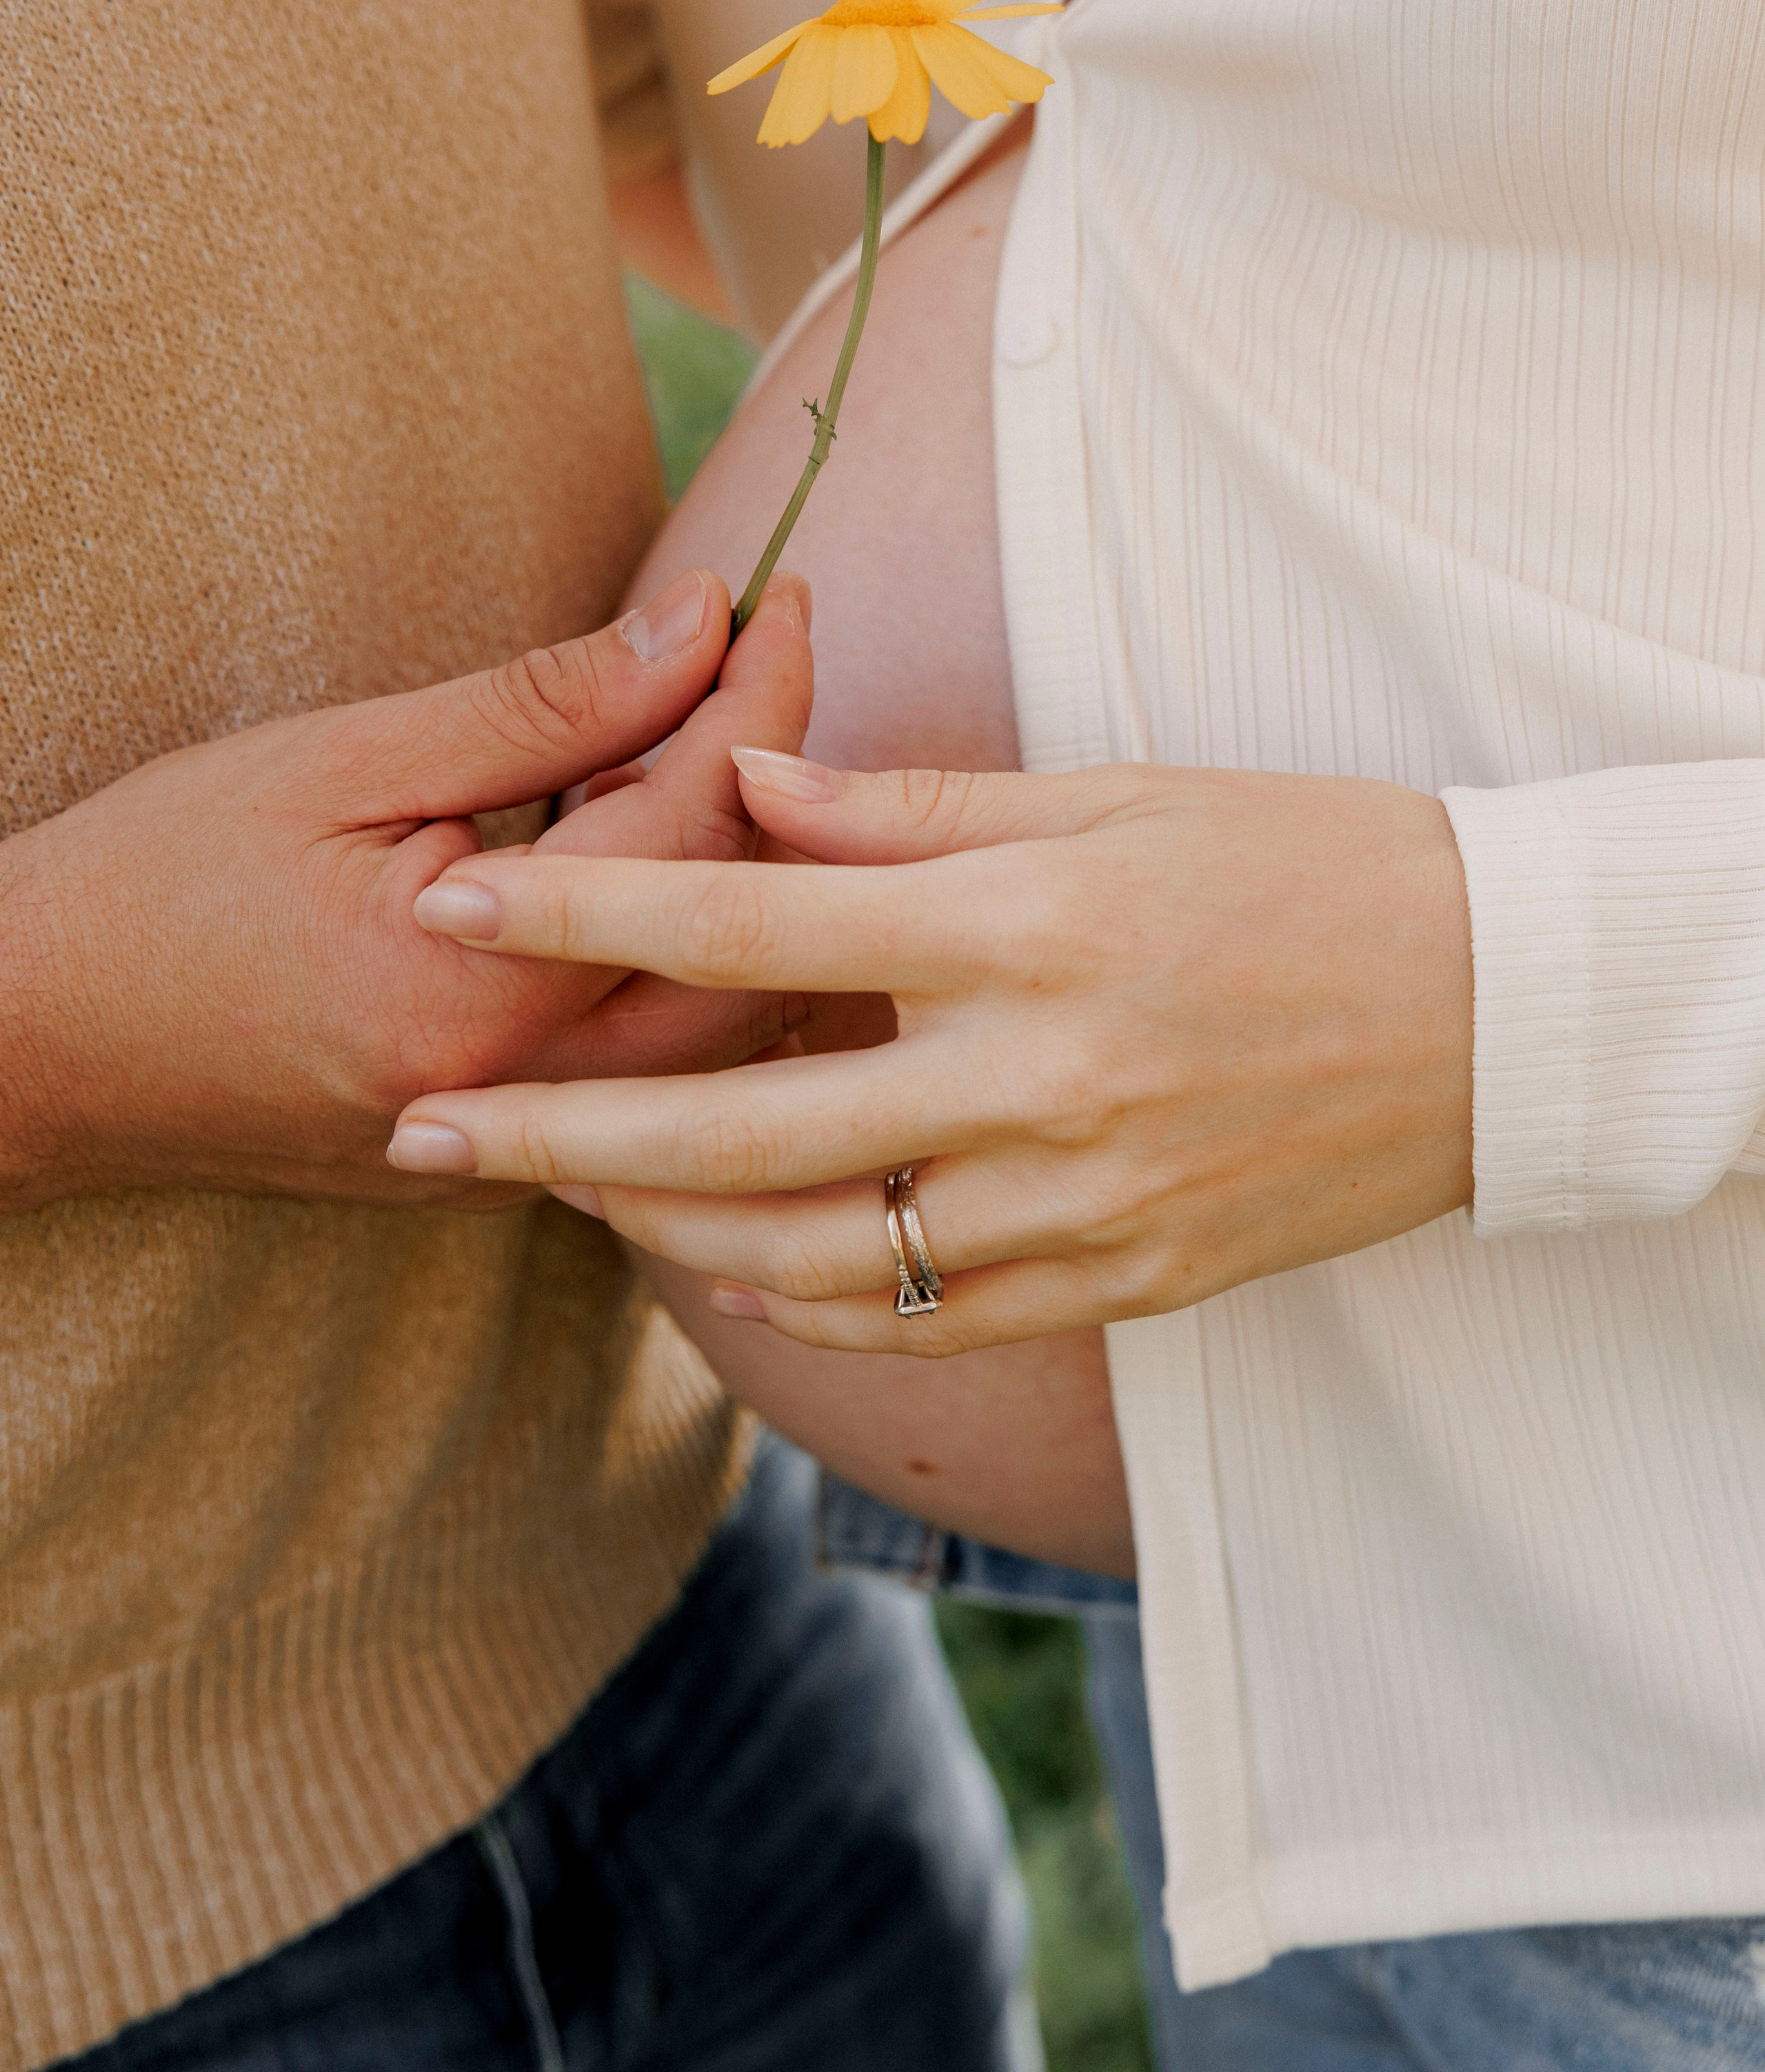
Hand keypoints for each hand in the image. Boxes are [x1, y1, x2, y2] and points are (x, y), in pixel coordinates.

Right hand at [0, 571, 810, 1214]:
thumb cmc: (158, 882)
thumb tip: (697, 626)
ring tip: (712, 758)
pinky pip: (660, 1075)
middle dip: (788, 790)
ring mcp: (519, 1152)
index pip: (694, 827)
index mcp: (478, 987)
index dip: (758, 697)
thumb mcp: (345, 762)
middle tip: (764, 666)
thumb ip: (541, 706)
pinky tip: (658, 871)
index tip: (779, 597)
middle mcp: (522, 1097)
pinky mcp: (505, 1168)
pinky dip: (694, 966)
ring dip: (755, 888)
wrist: (32, 1040)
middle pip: (753, 945)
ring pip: (728, 1029)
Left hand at [388, 754, 1473, 1345]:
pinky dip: (802, 1293)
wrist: (1496, 1012)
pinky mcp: (1122, 1279)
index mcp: (1028, 923)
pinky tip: (720, 1260)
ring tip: (557, 1192)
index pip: (755, 913)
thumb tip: (751, 789)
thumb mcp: (1118, 794)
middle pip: (742, 1123)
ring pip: (813, 1248)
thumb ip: (918, 808)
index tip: (452, 899)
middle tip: (418, 1132)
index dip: (584, 908)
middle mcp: (1038, 1076)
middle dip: (555, 1131)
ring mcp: (1081, 1201)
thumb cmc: (1306, 864)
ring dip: (658, 1226)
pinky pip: (923, 1313)